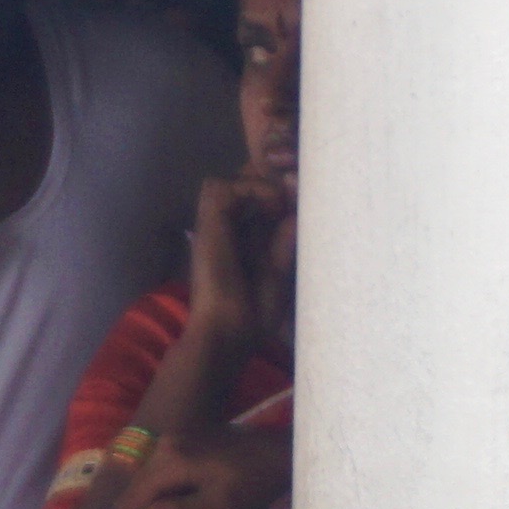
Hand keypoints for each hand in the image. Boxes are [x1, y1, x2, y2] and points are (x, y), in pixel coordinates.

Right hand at [117, 426, 291, 508]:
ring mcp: (172, 447)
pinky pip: (161, 484)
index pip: (132, 504)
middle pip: (134, 498)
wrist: (283, 451)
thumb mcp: (223, 501)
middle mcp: (163, 449)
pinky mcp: (184, 450)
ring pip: (146, 493)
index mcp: (168, 460)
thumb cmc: (257, 478)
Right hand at [180, 170, 289, 343]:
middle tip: (292, 195)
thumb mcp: (279, 271)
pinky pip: (221, 186)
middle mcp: (229, 226)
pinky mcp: (207, 222)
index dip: (279, 189)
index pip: (258, 196)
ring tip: (279, 206)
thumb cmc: (254, 312)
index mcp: (244, 238)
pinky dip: (250, 189)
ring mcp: (215, 222)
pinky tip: (270, 208)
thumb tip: (295, 212)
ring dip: (260, 183)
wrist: (228, 331)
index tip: (301, 197)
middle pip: (245, 179)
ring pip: (233, 177)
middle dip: (271, 179)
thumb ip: (284, 240)